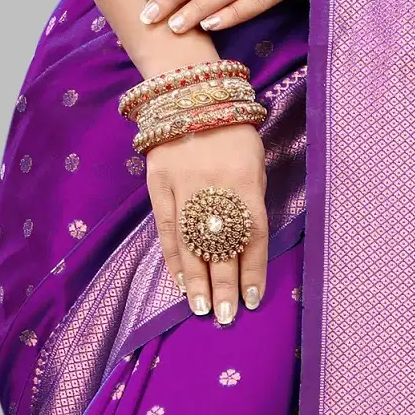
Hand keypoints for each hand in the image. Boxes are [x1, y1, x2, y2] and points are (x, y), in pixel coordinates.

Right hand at [146, 123, 267, 322]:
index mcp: (244, 183)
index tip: (253, 298)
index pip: (251, 237)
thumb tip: (246, 244)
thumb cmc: (234, 133)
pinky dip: (173, 259)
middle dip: (223, 286)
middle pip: (219, 247)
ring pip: (190, 245)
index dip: (253, 271)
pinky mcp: (158, 187)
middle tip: (226, 316)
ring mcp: (182, 189)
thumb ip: (251, 201)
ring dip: (196, 280)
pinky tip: (180, 281)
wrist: (192, 98)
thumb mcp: (256, 163)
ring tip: (200, 309)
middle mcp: (213, 190)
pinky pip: (167, 230)